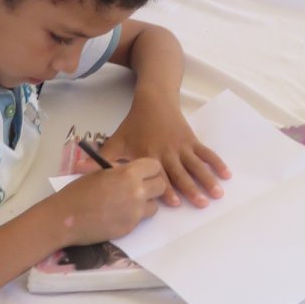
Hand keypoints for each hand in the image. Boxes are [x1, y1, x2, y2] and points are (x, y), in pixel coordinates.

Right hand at [49, 160, 167, 244]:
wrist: (65, 218)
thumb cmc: (78, 191)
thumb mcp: (99, 172)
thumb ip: (119, 170)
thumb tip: (130, 169)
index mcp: (128, 173)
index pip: (155, 166)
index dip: (150, 169)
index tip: (143, 173)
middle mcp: (137, 192)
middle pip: (161, 186)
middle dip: (153, 186)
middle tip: (140, 188)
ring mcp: (136, 212)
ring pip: (155, 205)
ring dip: (146, 203)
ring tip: (128, 203)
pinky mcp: (131, 227)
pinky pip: (141, 219)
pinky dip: (134, 216)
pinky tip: (119, 214)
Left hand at [105, 104, 230, 208]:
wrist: (153, 99)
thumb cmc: (134, 124)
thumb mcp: (116, 141)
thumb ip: (100, 160)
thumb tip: (78, 172)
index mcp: (149, 155)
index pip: (159, 175)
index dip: (168, 189)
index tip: (175, 204)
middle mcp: (167, 152)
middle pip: (181, 173)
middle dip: (192, 189)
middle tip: (202, 203)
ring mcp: (182, 146)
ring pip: (196, 165)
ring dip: (207, 179)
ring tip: (218, 194)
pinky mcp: (191, 140)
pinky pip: (206, 153)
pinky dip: (216, 163)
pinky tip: (226, 174)